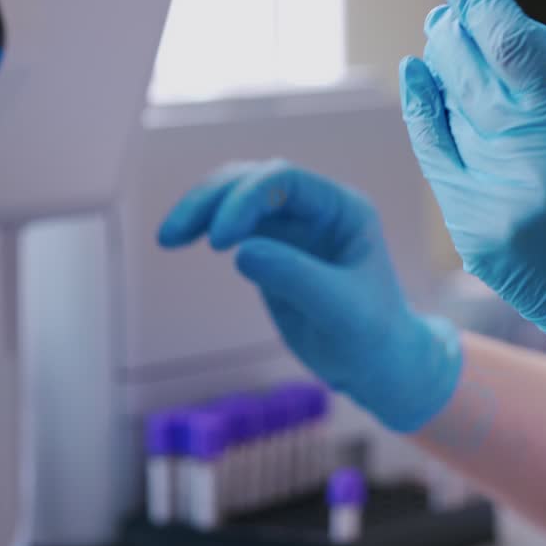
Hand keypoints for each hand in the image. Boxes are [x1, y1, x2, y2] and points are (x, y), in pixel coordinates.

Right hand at [157, 160, 461, 432]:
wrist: (378, 365)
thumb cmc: (372, 335)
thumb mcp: (342, 310)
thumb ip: (296, 277)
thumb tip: (240, 251)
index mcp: (343, 209)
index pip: (286, 181)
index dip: (246, 199)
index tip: (219, 242)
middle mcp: (316, 209)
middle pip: (253, 180)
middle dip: (212, 199)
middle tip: (174, 235)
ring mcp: (292, 227)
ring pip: (236, 196)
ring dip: (201, 208)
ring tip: (168, 238)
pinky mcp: (270, 250)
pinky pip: (231, 226)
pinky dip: (203, 227)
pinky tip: (179, 241)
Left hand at [400, 0, 545, 401]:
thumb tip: (492, 20)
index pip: (514, 47)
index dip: (481, 5)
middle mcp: (537, 167)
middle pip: (473, 77)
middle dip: (453, 36)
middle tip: (446, 15)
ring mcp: (499, 204)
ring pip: (451, 113)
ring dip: (439, 71)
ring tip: (439, 42)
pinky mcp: (473, 234)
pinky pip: (435, 158)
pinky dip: (423, 115)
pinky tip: (419, 81)